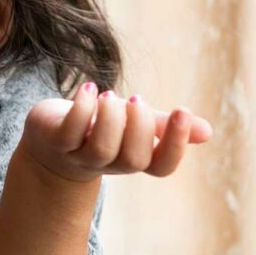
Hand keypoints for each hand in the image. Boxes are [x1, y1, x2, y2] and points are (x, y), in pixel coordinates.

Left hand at [19, 82, 212, 184]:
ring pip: (101, 149)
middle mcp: (108, 163)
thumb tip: (207, 132)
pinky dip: (82, 107)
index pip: (162, 166)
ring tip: (108, 95)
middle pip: (133, 160)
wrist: (48, 140)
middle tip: (136, 99)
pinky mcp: (54, 142)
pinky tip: (88, 88)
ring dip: (110, 118)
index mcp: (133, 158)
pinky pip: (69, 132)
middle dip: (140, 127)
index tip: (183, 110)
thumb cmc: (97, 127)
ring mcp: (79, 155)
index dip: (176, 144)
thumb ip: (163, 126)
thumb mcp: (131, 124)